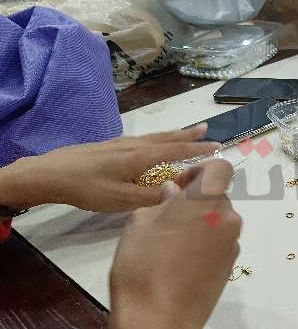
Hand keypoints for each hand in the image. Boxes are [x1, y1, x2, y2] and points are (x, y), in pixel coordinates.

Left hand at [0, 124, 219, 213]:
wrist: (50, 174)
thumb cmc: (88, 188)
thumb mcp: (122, 201)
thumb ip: (153, 197)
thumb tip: (180, 192)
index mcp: (141, 157)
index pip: (176, 151)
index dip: (198, 149)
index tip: (217, 145)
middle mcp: (134, 146)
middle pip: (166, 138)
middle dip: (187, 135)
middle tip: (205, 128)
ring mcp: (120, 144)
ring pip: (154, 137)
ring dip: (172, 135)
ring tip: (185, 133)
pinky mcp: (109, 146)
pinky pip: (142, 139)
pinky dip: (156, 139)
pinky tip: (151, 143)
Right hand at [109, 159, 240, 328]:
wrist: (158, 321)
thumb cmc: (142, 265)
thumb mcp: (139, 222)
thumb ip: (162, 201)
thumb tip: (174, 193)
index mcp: (208, 201)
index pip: (220, 168)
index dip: (199, 171)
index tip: (178, 187)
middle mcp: (228, 219)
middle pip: (218, 196)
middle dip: (196, 200)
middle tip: (166, 217)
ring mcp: (233, 244)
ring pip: (218, 220)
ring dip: (200, 222)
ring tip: (170, 243)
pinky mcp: (231, 267)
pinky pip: (219, 242)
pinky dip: (204, 243)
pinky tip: (180, 263)